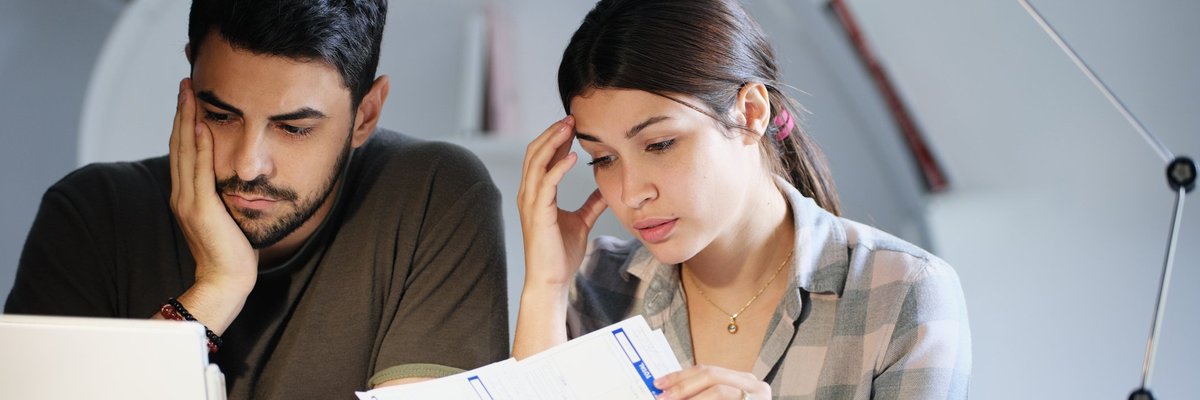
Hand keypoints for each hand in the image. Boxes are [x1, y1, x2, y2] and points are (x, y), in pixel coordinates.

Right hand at [164, 78, 257, 332]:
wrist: (226, 281)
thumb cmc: (232, 252)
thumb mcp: (225, 215)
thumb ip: (221, 195)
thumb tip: (234, 177)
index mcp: (185, 195)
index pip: (183, 151)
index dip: (184, 122)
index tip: (189, 98)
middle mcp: (181, 194)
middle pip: (179, 144)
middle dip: (182, 112)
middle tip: (185, 83)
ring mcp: (188, 201)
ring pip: (185, 151)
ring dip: (187, 119)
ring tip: (189, 93)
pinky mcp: (201, 209)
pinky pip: (199, 171)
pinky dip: (199, 146)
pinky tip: (202, 125)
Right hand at [516, 116, 606, 287]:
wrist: (551, 281)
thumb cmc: (561, 254)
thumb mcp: (581, 221)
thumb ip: (590, 204)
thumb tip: (604, 190)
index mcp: (536, 194)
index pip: (541, 157)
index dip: (555, 139)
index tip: (573, 124)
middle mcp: (528, 194)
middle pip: (535, 152)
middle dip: (552, 132)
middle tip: (571, 118)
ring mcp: (530, 203)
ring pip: (537, 162)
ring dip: (553, 142)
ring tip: (570, 127)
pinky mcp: (538, 214)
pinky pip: (546, 183)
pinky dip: (558, 167)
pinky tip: (573, 157)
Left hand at [654, 365, 771, 399]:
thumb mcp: (722, 399)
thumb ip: (703, 393)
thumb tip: (668, 392)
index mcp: (745, 381)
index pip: (708, 371)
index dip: (680, 376)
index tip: (658, 383)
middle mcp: (755, 387)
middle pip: (712, 377)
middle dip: (683, 386)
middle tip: (662, 398)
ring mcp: (758, 399)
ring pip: (719, 392)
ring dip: (692, 399)